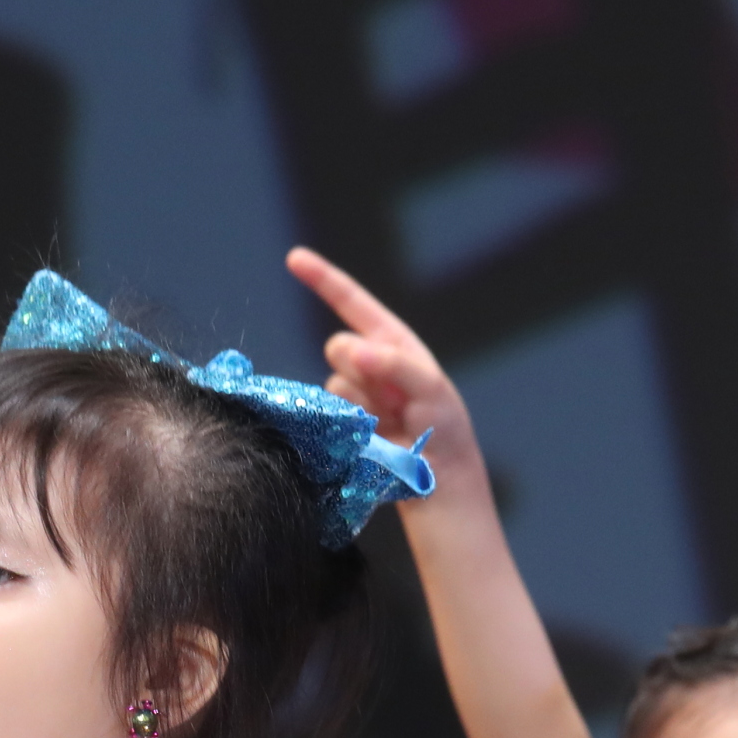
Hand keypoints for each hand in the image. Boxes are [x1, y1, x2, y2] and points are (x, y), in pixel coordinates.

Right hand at [286, 247, 477, 461]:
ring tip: (391, 424)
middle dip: (360, 367)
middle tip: (396, 400)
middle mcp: (367, 364)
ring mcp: (351, 395)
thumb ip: (394, 364)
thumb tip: (353, 348)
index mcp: (391, 343)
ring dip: (360, 404)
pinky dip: (348, 424)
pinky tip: (375, 438)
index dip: (323, 280)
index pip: (352, 304)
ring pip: (333, 384)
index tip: (294, 258)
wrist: (437, 479)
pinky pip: (327, 413)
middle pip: (338, 347)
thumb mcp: (432, 389)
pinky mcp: (338, 425)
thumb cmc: (444, 429)